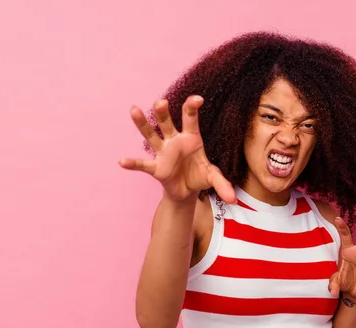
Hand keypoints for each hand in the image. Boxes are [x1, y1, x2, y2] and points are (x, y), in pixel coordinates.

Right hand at [119, 96, 235, 203]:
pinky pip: (143, 164)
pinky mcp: (156, 167)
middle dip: (163, 112)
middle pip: (167, 123)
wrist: (187, 191)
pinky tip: (122, 162)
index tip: (197, 99)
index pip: (190, 118)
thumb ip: (222, 185)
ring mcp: (164, 152)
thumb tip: (233, 199)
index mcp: (191, 138)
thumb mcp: (213, 178)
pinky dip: (133, 163)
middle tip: (161, 102)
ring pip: (152, 135)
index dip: (192, 107)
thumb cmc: (200, 176)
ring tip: (134, 110)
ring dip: (143, 124)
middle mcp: (175, 141)